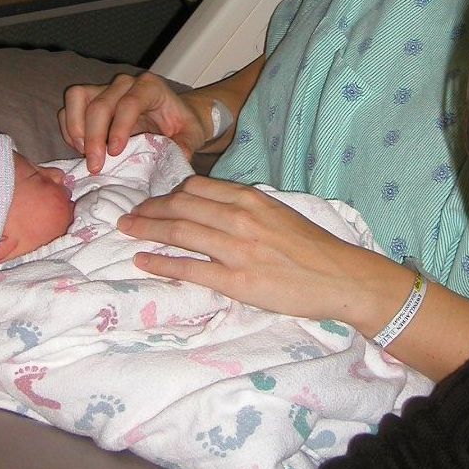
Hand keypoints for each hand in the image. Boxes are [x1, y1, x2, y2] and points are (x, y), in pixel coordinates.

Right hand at [58, 72, 207, 171]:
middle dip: (94, 137)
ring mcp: (105, 88)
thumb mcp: (192, 134)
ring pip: (77, 98)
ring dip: (76, 129)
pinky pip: (69, 107)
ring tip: (85, 154)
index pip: (129, 103)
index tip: (115, 152)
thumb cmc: (182, 124)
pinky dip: (69, 129)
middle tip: (96, 165)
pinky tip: (80, 149)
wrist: (174, 117)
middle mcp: (125, 83)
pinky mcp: (90, 98)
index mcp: (150, 87)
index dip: (119, 127)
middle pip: (100, 104)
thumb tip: (176, 157)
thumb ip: (187, 145)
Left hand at [116, 175, 412, 331]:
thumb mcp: (280, 213)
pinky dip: (162, 262)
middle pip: (182, 205)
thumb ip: (247, 208)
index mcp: (251, 199)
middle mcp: (240, 218)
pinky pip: (190, 268)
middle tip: (130, 214)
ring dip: (147, 229)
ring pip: (180, 231)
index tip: (156, 201)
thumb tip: (217, 209)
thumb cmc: (314, 247)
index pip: (197, 188)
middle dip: (151, 209)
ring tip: (127, 230)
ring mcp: (236, 249)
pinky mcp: (236, 280)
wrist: (341, 277)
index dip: (169, 194)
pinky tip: (143, 260)